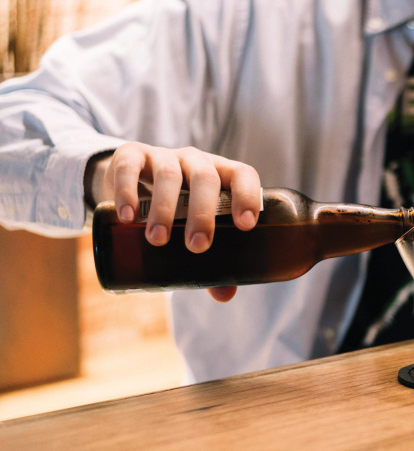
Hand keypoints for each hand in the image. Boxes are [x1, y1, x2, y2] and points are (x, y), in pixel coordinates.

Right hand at [85, 142, 261, 302]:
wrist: (131, 181)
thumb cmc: (177, 208)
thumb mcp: (194, 228)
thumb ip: (212, 259)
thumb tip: (225, 295)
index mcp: (221, 175)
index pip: (242, 175)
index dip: (247, 196)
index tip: (246, 225)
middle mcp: (196, 161)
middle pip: (206, 178)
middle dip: (203, 213)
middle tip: (197, 246)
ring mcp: (163, 156)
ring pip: (168, 175)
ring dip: (164, 209)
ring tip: (158, 240)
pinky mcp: (129, 156)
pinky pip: (129, 168)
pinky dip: (127, 192)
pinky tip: (127, 217)